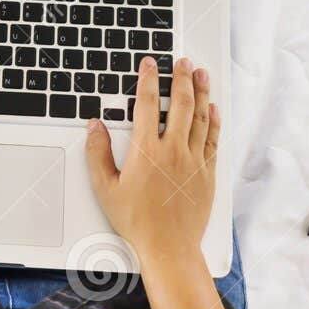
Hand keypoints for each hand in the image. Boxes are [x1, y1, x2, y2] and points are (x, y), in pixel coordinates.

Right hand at [85, 55, 230, 308]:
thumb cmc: (136, 221)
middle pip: (180, 104)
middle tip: (182, 61)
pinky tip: (212, 108)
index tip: (150, 63)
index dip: (149, 80)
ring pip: (200, 117)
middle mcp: (173, 150)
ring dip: (201, 92)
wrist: (169, 247)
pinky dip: (213, 120)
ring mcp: (194, 160)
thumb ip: (97, 154)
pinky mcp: (208, 172)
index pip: (148, 104)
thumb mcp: (105, 188)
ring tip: (201, 73)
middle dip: (181, 78)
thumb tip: (95, 126)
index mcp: (147, 151)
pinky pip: (213, 139)